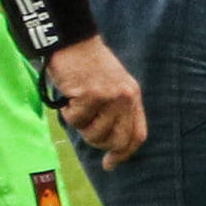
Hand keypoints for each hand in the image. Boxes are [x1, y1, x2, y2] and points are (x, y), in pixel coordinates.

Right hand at [46, 36, 146, 168]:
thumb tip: (109, 144)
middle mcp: (126, 98)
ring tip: (77, 103)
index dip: (124, 153)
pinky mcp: (91, 95)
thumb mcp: (112, 86)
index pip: (137, 135)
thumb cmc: (86, 65)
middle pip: (116, 140)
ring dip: (80, 124)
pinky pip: (76, 120)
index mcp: (133, 96)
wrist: (72, 41)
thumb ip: (116, 111)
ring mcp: (110, 97)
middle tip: (85, 128)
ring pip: (94, 134)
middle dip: (98, 142)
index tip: (110, 164)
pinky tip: (69, 95)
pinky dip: (68, 111)